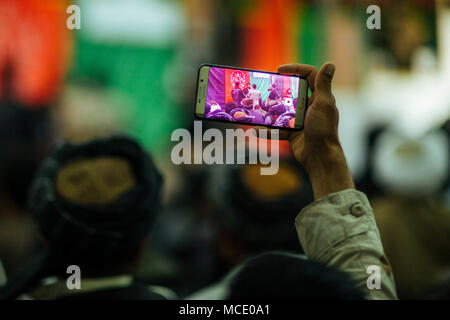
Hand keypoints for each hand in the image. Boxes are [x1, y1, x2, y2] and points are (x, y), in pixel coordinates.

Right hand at [255, 63, 353, 198]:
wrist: (318, 157)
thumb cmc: (323, 130)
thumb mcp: (323, 105)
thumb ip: (324, 85)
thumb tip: (330, 64)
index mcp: (320, 96)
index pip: (309, 75)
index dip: (295, 68)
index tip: (279, 69)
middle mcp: (311, 105)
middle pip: (292, 91)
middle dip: (278, 89)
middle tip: (266, 86)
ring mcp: (301, 119)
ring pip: (282, 109)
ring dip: (270, 109)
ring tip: (258, 106)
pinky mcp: (293, 131)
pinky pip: (278, 126)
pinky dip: (268, 128)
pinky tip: (258, 128)